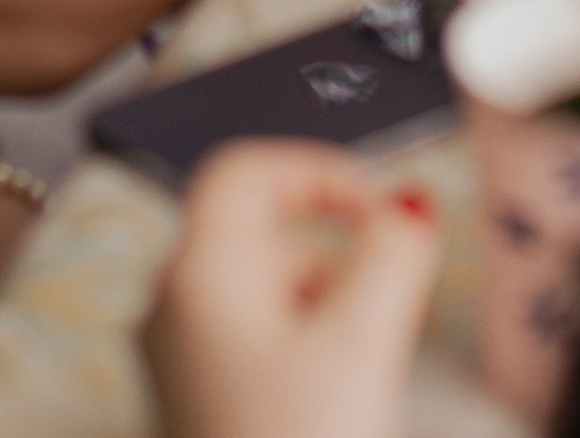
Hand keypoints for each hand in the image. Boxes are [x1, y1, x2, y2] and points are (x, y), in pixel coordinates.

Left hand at [144, 142, 438, 437]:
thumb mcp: (362, 342)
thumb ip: (393, 253)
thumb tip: (408, 207)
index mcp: (197, 272)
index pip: (248, 167)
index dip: (323, 172)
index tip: (386, 211)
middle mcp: (172, 309)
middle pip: (257, 229)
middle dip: (335, 244)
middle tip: (395, 285)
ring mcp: (179, 365)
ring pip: (260, 290)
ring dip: (325, 296)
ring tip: (375, 348)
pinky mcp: (198, 410)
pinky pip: (252, 342)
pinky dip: (304, 343)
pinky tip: (342, 391)